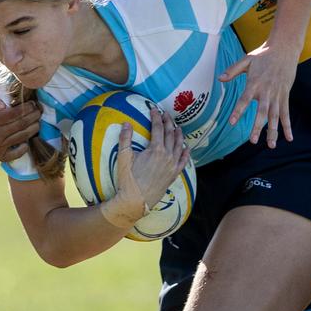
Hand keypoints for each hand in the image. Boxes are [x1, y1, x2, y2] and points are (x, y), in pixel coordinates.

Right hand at [0, 95, 40, 161]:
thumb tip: (2, 105)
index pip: (13, 113)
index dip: (26, 108)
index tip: (33, 104)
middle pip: (21, 124)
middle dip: (33, 116)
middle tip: (39, 111)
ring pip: (23, 136)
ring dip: (34, 128)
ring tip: (37, 122)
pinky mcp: (2, 156)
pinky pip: (18, 153)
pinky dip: (25, 147)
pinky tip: (28, 140)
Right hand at [99, 110, 189, 229]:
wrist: (135, 201)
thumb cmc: (128, 180)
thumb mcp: (124, 157)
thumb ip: (125, 139)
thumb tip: (126, 123)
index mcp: (156, 150)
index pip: (158, 128)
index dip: (156, 117)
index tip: (154, 109)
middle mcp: (167, 156)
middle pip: (170, 134)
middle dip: (168, 122)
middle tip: (166, 114)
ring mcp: (172, 166)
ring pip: (179, 146)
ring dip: (179, 135)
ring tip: (177, 127)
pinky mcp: (174, 175)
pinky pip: (183, 161)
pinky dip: (186, 153)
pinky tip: (187, 148)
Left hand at [220, 41, 298, 148]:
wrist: (284, 49)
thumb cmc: (264, 55)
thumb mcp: (246, 60)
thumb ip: (233, 70)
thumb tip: (219, 79)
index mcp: (254, 83)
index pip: (244, 100)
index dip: (238, 111)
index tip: (232, 122)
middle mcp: (266, 91)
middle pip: (262, 112)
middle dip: (258, 127)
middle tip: (252, 141)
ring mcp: (277, 95)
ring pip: (275, 116)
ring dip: (273, 131)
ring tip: (271, 145)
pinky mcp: (285, 95)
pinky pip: (286, 113)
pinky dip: (287, 126)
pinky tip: (289, 138)